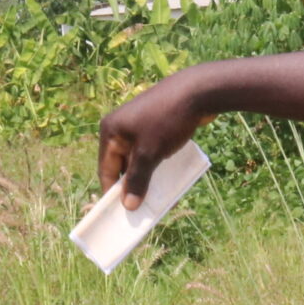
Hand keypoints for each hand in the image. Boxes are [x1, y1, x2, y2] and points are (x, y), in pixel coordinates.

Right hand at [97, 75, 213, 207]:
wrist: (198, 91)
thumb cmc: (167, 120)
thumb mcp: (149, 153)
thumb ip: (137, 180)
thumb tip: (128, 206)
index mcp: (111, 131)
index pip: (106, 168)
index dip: (112, 191)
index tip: (118, 213)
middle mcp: (121, 127)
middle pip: (121, 165)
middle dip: (131, 186)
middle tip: (139, 208)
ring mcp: (139, 125)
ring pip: (138, 160)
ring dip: (145, 178)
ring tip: (154, 198)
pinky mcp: (156, 125)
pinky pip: (151, 152)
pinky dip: (155, 166)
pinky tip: (165, 180)